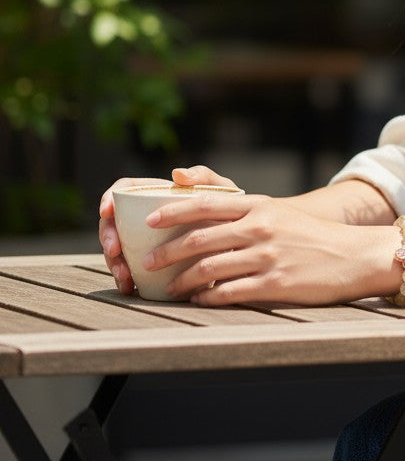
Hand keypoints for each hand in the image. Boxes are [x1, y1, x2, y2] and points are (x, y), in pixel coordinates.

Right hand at [98, 165, 239, 295]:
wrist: (241, 245)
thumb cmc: (230, 212)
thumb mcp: (220, 191)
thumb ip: (203, 177)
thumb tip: (177, 174)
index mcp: (157, 195)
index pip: (124, 190)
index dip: (108, 198)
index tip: (106, 212)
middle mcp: (145, 218)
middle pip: (113, 223)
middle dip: (107, 237)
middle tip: (115, 251)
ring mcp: (144, 242)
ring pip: (116, 250)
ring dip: (114, 262)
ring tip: (125, 276)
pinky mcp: (150, 264)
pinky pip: (129, 271)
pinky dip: (126, 279)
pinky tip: (130, 287)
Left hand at [140, 192, 392, 306]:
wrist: (353, 255)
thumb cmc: (312, 235)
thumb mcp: (280, 212)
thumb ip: (244, 211)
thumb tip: (203, 214)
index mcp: (260, 206)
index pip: (206, 204)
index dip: (173, 211)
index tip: (149, 221)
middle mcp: (261, 228)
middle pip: (200, 239)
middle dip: (167, 253)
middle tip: (148, 264)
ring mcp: (267, 256)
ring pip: (208, 269)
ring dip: (182, 282)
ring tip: (170, 289)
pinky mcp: (275, 284)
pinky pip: (229, 293)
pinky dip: (207, 298)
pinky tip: (199, 301)